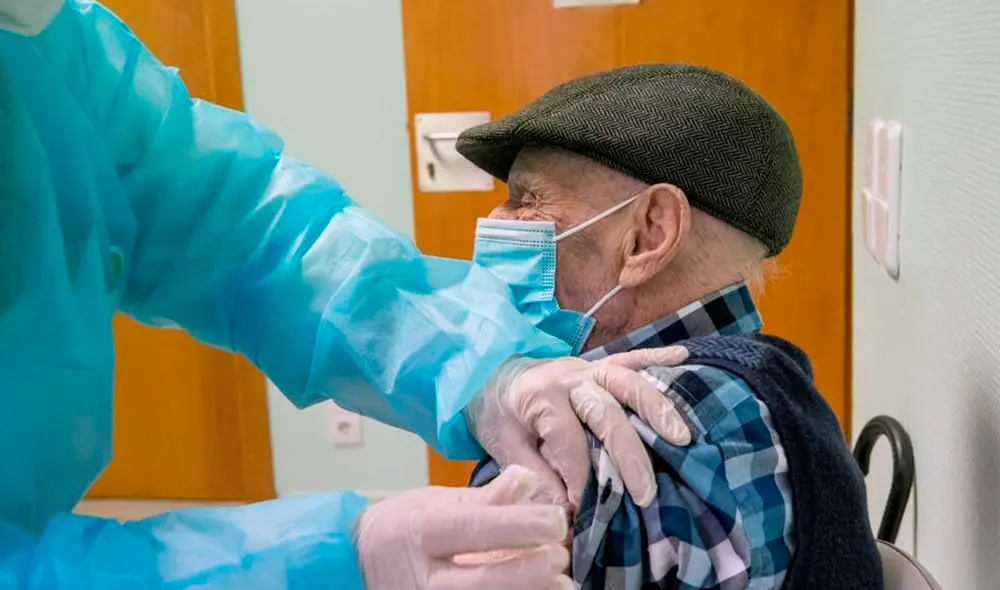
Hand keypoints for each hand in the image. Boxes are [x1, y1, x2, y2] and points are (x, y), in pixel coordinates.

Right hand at [355, 466, 571, 589]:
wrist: (357, 564)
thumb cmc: (403, 528)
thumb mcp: (436, 503)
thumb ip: (485, 498)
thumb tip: (529, 479)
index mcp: (420, 532)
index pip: (474, 529)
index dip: (519, 525)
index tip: (556, 520)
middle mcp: (421, 578)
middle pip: (482, 580)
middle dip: (528, 570)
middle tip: (560, 556)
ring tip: (562, 586)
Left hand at [465, 346, 690, 507]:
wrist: (487, 374)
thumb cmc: (498, 414)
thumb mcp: (503, 447)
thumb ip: (536, 476)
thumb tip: (568, 513)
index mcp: (539, 398)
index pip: (568, 441)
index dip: (581, 477)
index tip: (588, 510)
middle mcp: (567, 377)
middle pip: (605, 412)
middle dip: (628, 454)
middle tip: (646, 493)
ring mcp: (586, 367)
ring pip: (626, 381)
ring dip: (656, 408)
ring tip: (681, 438)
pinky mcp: (597, 364)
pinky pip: (630, 357)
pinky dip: (657, 357)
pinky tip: (683, 357)